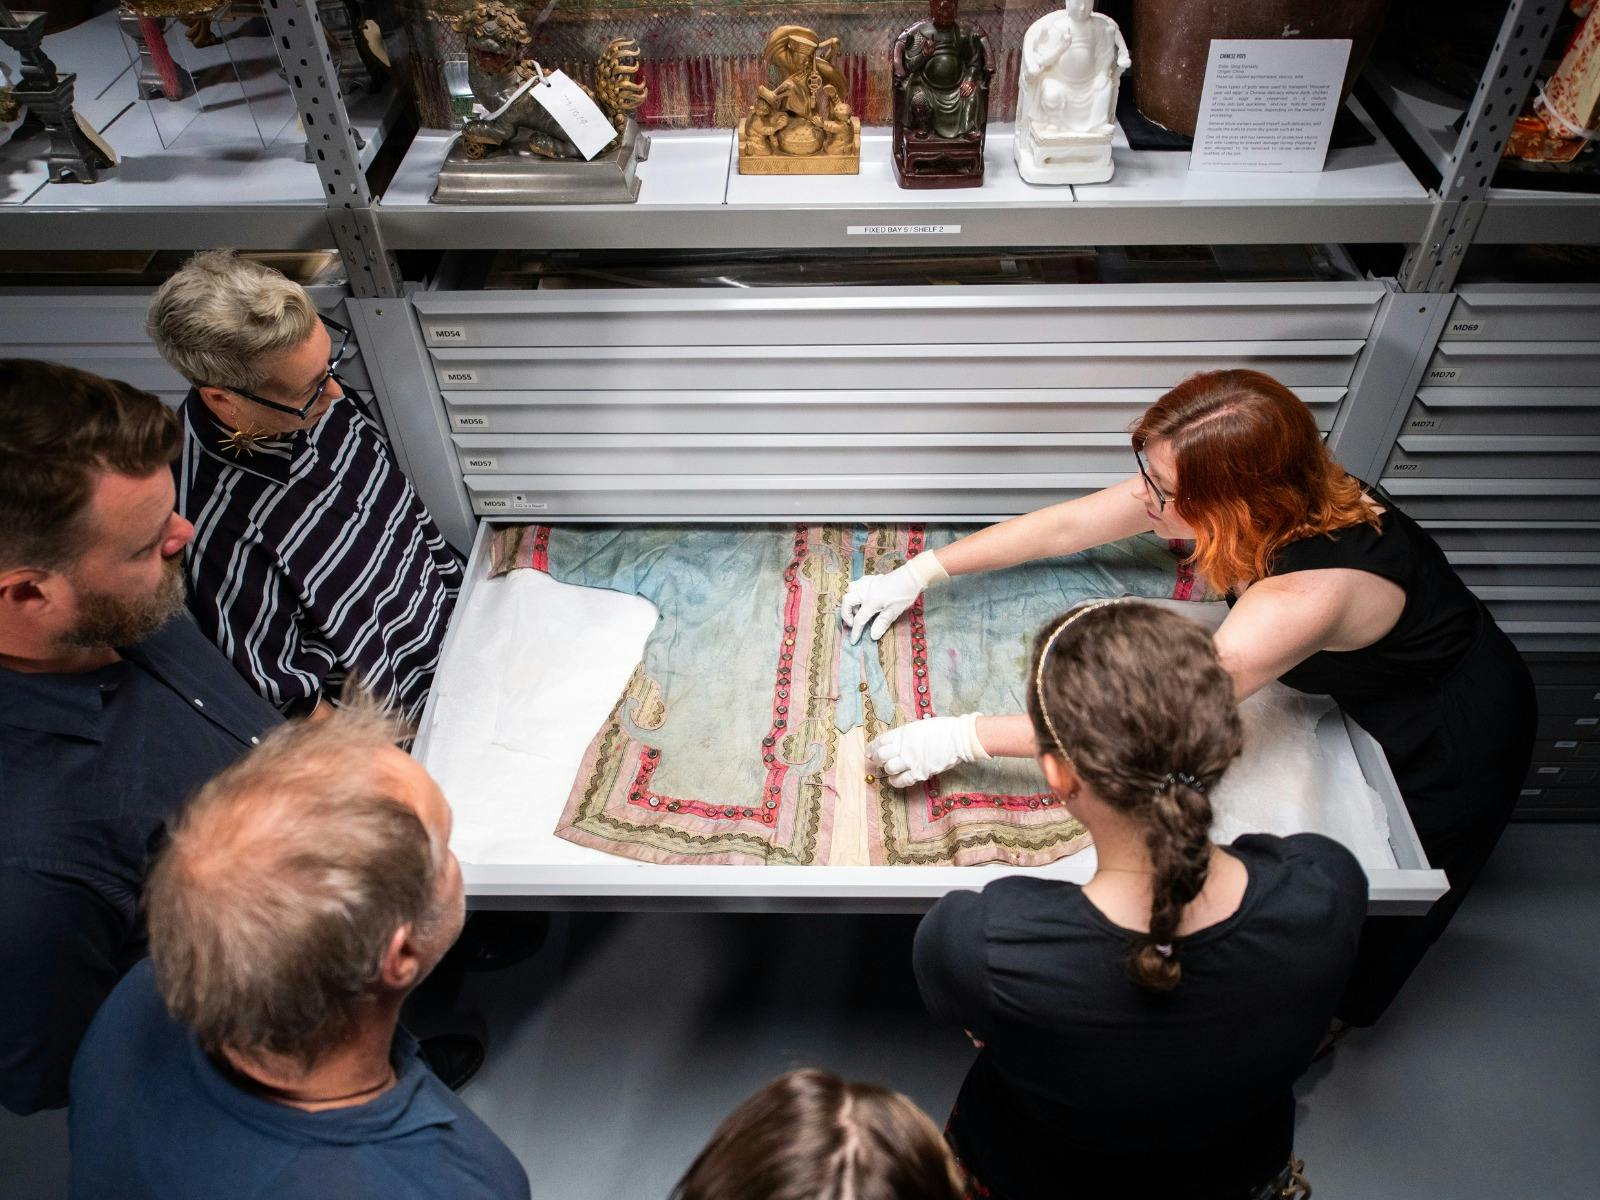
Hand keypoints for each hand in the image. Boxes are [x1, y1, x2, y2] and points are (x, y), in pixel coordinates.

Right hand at [839, 549, 948, 644]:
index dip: (855, 631)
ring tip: (858, 609)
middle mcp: (865, 591)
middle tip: (853, 623)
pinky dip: (856, 591)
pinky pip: (858, 583)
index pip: (859, 619)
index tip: (853, 640)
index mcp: (871, 601)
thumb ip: (882, 623)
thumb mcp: (895, 611)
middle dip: (846, 614)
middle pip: (847, 602)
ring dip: (850, 601)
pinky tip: (863, 596)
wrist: (912, 576)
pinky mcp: (872, 578)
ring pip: (850, 590)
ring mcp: (868, 583)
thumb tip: (872, 636)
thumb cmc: (904, 594)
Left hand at [868, 713, 988, 788]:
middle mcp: (904, 746)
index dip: (872, 748)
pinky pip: (902, 780)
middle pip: (881, 755)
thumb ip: (905, 734)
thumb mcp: (918, 726)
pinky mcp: (920, 772)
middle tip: (879, 761)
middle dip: (877, 759)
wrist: (959, 738)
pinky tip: (895, 780)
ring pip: (889, 768)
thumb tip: (895, 741)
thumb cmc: (942, 729)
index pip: (880, 741)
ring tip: (890, 769)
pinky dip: (895, 781)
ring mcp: (911, 760)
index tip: (870, 752)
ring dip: (888, 769)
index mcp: (903, 732)